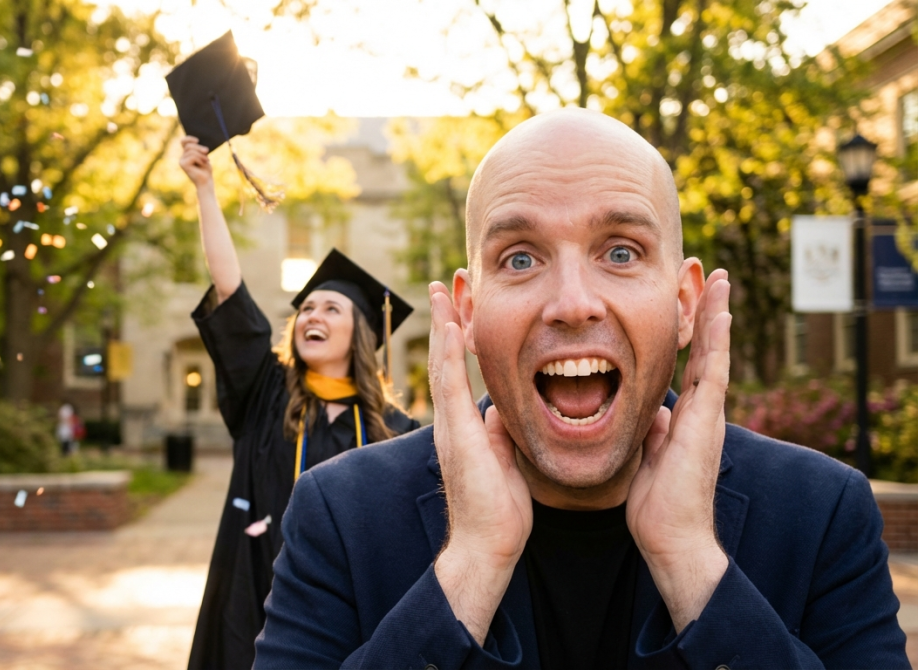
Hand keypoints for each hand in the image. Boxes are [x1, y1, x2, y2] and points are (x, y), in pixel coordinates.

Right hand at [179, 136, 212, 187]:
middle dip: (199, 147)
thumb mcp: (204, 156)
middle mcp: (182, 157)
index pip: (183, 142)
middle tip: (207, 152)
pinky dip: (200, 160)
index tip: (197, 140)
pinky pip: (193, 156)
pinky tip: (201, 165)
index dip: (189, 138)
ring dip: (201, 155)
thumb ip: (199, 149)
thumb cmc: (205, 170)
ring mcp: (182, 161)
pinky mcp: (183, 165)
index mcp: (187, 154)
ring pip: (191, 151)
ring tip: (206, 161)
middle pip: (188, 146)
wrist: (206, 181)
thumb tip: (196, 142)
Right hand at [428, 281, 532, 643]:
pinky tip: (453, 325)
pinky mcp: (456, 435)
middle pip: (444, 356)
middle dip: (447, 317)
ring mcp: (449, 426)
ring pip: (442, 363)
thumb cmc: (499, 511)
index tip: (462, 303)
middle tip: (447, 282)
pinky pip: (450, 385)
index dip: (458, 334)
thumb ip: (499, 432)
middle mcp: (449, 420)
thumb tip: (500, 411)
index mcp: (461, 425)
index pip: (457, 368)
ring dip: (444, 324)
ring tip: (443, 290)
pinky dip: (449, 352)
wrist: (488, 545)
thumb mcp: (505, 459)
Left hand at [626, 269, 731, 632]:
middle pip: (706, 351)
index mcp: (684, 418)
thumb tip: (653, 412)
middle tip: (709, 276)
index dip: (690, 334)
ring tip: (719, 280)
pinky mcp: (706, 423)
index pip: (689, 365)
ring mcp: (706, 415)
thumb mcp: (647, 456)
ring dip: (716, 315)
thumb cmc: (656, 504)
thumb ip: (653, 431)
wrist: (670, 536)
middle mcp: (700, 412)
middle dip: (708, 312)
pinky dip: (718, 342)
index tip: (685, 302)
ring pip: (714, 354)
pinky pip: (714, 373)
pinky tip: (722, 314)